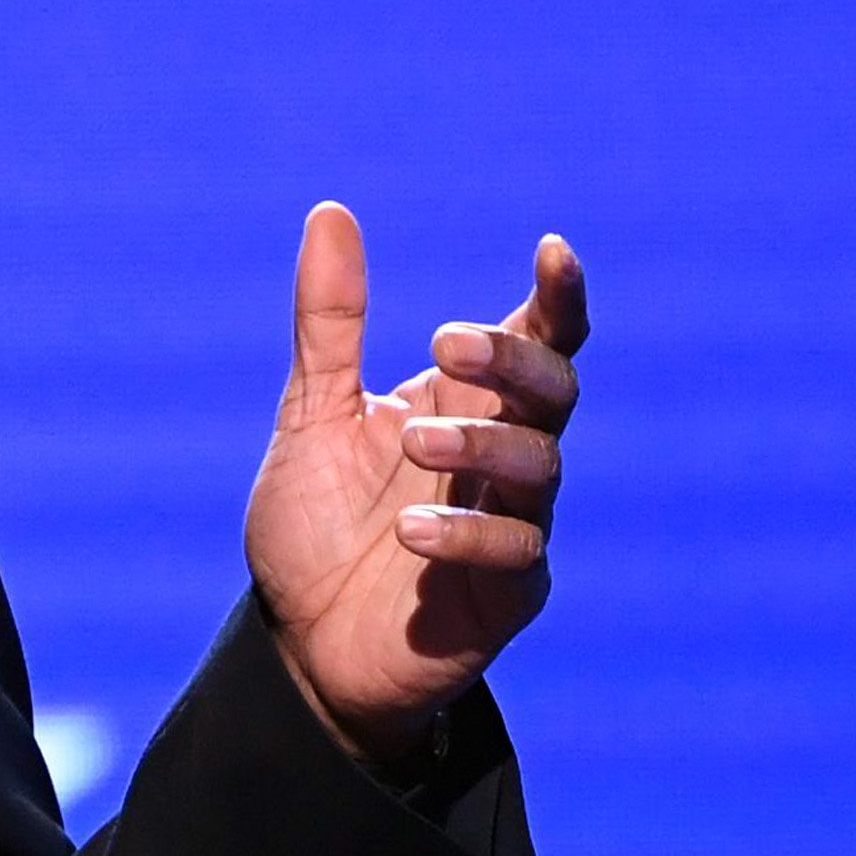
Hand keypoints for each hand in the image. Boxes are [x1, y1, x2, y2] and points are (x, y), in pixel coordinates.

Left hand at [245, 204, 588, 761]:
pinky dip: (468, 535)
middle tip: (444, 344)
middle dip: (513, 360)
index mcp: (465, 405)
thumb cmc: (317, 526)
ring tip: (414, 442)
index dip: (556, 297)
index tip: (551, 251)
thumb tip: (330, 211)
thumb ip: (329, 322)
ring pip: (540, 466)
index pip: (537, 340)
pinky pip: (516, 553)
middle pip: (552, 390)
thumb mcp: (313, 414)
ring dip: (483, 445)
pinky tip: (411, 533)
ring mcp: (513, 524)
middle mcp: (500, 458)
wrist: (299, 643)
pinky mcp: (508, 593)